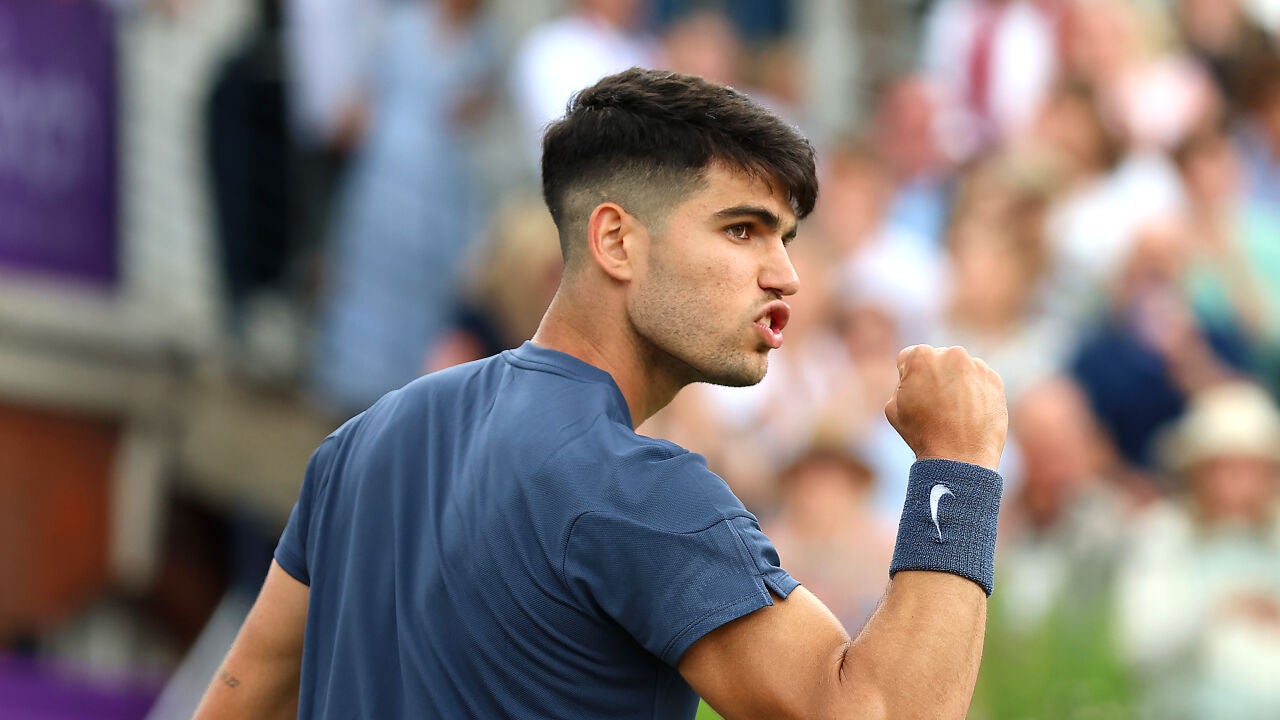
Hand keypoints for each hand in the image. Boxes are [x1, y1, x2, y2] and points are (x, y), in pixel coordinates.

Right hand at [884, 345, 1007, 470]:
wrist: (960, 456)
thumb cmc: (922, 434)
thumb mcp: (893, 407)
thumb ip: (901, 383)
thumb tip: (914, 379)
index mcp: (921, 356)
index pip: (908, 358)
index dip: (907, 377)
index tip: (914, 395)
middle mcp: (951, 354)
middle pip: (937, 359)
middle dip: (934, 376)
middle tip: (935, 404)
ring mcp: (976, 366)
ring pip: (960, 369)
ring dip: (955, 382)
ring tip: (954, 412)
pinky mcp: (994, 379)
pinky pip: (979, 380)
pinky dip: (974, 391)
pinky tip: (968, 413)